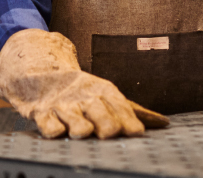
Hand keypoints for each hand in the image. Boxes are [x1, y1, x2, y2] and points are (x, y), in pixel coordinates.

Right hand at [0, 29, 168, 138]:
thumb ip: (132, 110)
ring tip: (84, 132)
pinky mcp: (40, 111)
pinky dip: (50, 126)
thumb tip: (164, 123)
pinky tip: (56, 132)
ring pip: (71, 114)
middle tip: (112, 132)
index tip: (137, 132)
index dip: (127, 118)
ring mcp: (61, 104)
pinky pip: (45, 120)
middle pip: (96, 108)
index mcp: (101, 91)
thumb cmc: (78, 89)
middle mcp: (83, 97)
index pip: (118, 104)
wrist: (38, 70)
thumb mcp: (105, 94)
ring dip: (78, 123)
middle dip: (105, 120)